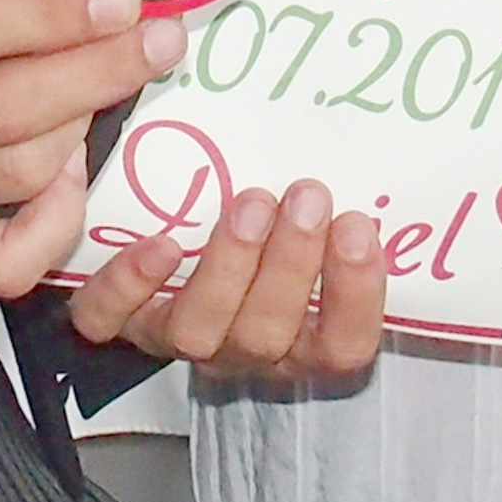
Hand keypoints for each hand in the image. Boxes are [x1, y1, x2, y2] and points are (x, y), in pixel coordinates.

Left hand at [67, 178, 387, 383]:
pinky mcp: (122, 319)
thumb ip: (349, 210)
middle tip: (308, 196)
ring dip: (230, 265)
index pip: (342, 346)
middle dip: (292, 264)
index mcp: (305, 341)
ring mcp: (181, 337)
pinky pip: (114, 319)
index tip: (360, 225)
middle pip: (270, 336)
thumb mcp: (322, 226)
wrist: (181, 242)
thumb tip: (387, 151)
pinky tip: (160, 244)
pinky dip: (133, 284)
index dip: (356, 295)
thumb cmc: (275, 230)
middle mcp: (244, 349)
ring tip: (251, 202)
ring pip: (201, 331)